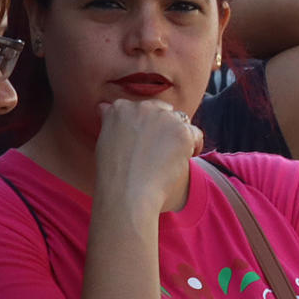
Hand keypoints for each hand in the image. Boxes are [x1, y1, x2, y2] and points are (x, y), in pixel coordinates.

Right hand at [94, 99, 202, 213]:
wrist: (127, 192)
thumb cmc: (114, 175)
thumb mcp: (103, 140)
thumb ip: (110, 121)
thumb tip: (105, 107)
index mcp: (120, 108)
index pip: (141, 108)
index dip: (146, 125)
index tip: (144, 142)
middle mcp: (142, 107)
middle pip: (163, 110)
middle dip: (164, 127)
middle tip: (158, 151)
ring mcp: (163, 117)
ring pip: (180, 121)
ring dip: (178, 136)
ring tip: (170, 158)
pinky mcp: (181, 131)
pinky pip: (195, 134)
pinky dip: (193, 147)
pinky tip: (183, 160)